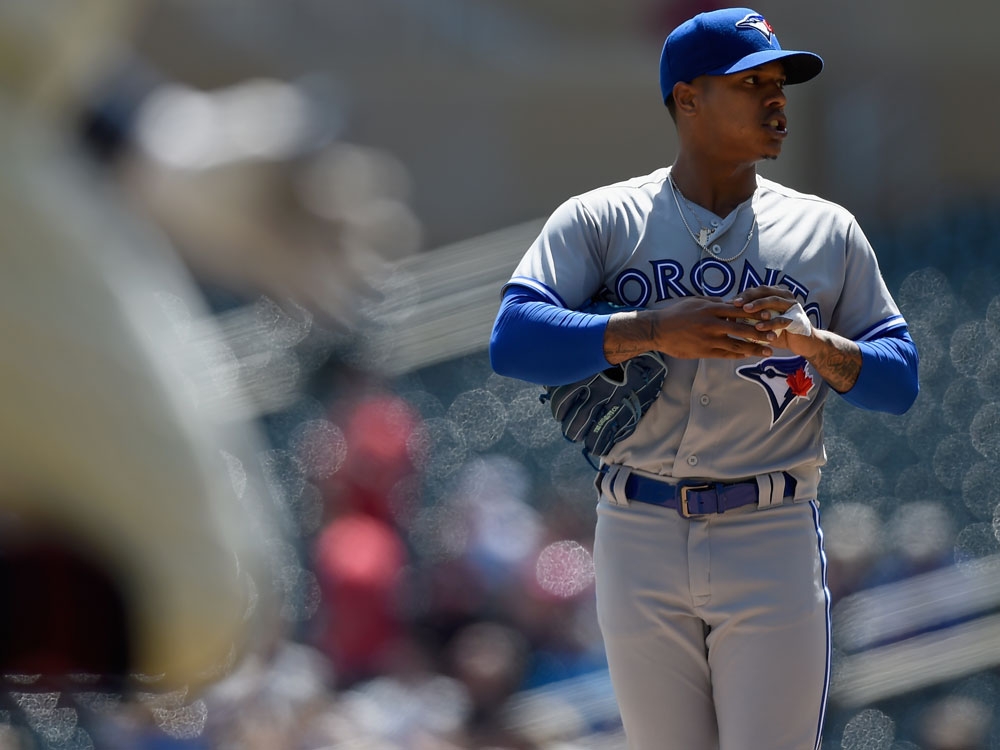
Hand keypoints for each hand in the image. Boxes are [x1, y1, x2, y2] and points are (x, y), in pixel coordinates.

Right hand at [604, 296, 775, 362]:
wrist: (657, 330)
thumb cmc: (675, 313)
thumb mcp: (694, 301)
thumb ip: (713, 303)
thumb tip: (730, 303)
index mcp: (711, 309)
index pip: (739, 311)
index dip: (756, 314)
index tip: (769, 316)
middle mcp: (712, 324)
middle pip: (742, 329)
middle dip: (760, 333)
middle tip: (775, 336)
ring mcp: (708, 339)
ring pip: (737, 345)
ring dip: (754, 349)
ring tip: (767, 352)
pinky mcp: (704, 351)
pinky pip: (725, 354)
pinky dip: (738, 355)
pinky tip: (748, 356)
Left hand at [730, 286, 810, 355]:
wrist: (802, 344)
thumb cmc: (778, 332)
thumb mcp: (761, 323)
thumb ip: (748, 317)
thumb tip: (726, 315)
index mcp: (775, 294)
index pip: (755, 290)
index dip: (742, 295)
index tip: (727, 303)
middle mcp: (784, 296)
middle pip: (764, 291)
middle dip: (748, 296)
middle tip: (735, 303)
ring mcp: (792, 305)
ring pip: (773, 300)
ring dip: (758, 305)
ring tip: (745, 310)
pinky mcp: (797, 317)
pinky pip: (782, 318)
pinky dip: (770, 323)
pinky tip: (758, 327)